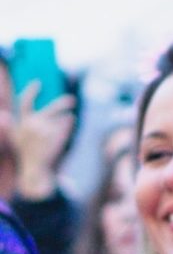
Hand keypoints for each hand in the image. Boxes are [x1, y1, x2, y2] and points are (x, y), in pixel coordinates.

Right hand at [13, 82, 76, 200]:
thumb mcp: (20, 137)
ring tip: (71, 109)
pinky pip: (65, 125)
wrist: (33, 171)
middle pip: (49, 109)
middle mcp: (31, 125)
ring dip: (65, 112)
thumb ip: (26, 122)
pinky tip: (71, 119)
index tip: (38, 82)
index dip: (31, 91)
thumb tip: (35, 110)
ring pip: (60, 117)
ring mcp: (44, 131)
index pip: (25, 102)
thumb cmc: (28, 154)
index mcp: (20, 123)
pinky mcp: (55, 138)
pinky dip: (68, 122)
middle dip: (60, 103)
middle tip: (71, 99)